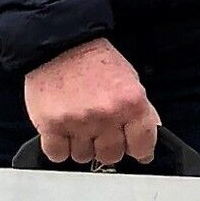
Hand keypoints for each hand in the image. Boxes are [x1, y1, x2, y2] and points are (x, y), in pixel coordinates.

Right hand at [22, 39, 157, 164]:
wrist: (60, 43)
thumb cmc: (94, 61)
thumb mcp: (130, 79)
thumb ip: (141, 112)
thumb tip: (148, 141)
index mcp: (131, 103)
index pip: (143, 146)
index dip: (138, 150)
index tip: (133, 149)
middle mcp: (106, 114)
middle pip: (111, 156)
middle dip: (106, 146)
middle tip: (99, 129)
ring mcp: (78, 121)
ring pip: (83, 157)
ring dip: (81, 145)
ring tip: (78, 123)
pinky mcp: (51, 125)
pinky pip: (57, 155)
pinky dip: (59, 147)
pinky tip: (62, 131)